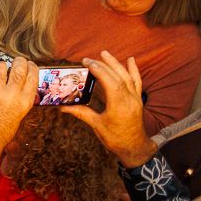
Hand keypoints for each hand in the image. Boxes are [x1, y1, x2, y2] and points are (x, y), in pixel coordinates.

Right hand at [60, 51, 156, 168]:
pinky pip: (137, 81)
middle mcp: (129, 99)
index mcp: (118, 105)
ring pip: (127, 76)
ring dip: (116, 64)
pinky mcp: (138, 99)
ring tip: (105, 53)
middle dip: (103, 65)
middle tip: (89, 58)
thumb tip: (62, 107)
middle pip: (117, 77)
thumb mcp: (96, 125)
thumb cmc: (115, 138)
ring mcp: (135, 98)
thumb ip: (81, 113)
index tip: (87, 62)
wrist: (134, 147)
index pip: (110, 82)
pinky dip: (134, 70)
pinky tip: (131, 60)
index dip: (99, 70)